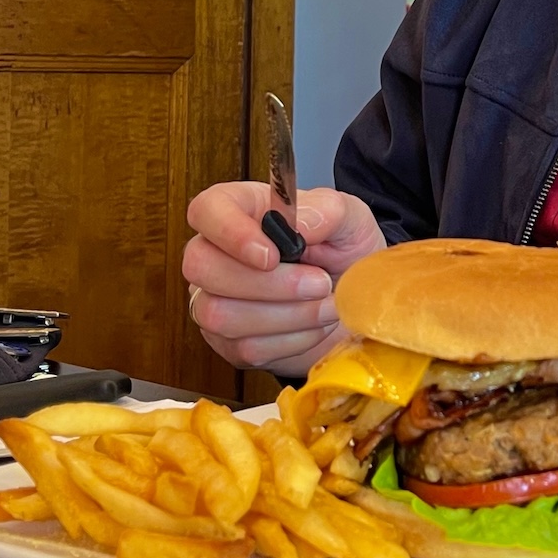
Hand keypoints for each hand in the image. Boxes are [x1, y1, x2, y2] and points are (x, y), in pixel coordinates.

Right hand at [183, 182, 384, 374]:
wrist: (357, 298)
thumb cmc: (344, 249)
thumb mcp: (350, 218)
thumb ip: (327, 211)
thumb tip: (301, 224)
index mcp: (241, 209)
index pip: (207, 210)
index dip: (230, 233)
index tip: (272, 254)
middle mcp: (217, 252)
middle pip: (201, 267)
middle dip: (267, 283)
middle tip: (318, 282)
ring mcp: (216, 299)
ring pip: (220, 314)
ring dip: (287, 315)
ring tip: (327, 305)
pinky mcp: (229, 341)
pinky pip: (246, 347)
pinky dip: (292, 339)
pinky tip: (316, 324)